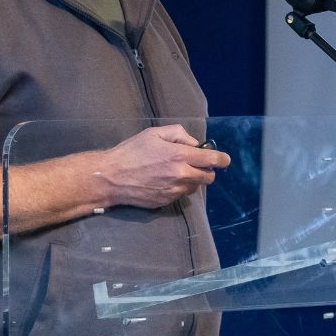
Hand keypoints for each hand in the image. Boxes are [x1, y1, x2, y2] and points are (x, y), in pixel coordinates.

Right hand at [96, 125, 229, 209]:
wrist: (111, 177)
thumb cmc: (131, 152)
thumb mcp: (154, 134)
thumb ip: (178, 134)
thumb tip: (193, 144)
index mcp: (179, 156)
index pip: (211, 160)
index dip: (221, 159)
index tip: (225, 160)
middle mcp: (180, 175)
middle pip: (208, 177)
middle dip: (207, 170)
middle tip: (198, 165)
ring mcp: (173, 191)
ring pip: (195, 187)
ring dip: (193, 180)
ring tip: (178, 172)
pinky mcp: (165, 202)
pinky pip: (181, 195)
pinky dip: (180, 188)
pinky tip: (165, 181)